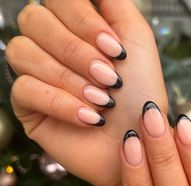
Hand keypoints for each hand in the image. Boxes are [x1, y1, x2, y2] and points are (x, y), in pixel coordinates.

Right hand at [6, 0, 167, 185]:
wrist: (136, 139)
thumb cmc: (140, 94)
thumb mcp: (137, 40)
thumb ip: (115, 5)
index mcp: (75, 31)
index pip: (56, 1)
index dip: (84, 22)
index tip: (114, 50)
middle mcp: (52, 48)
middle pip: (34, 21)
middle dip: (76, 51)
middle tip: (108, 78)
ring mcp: (37, 75)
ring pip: (23, 53)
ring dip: (69, 79)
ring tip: (102, 101)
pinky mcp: (30, 105)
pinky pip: (24, 89)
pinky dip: (61, 103)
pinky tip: (88, 117)